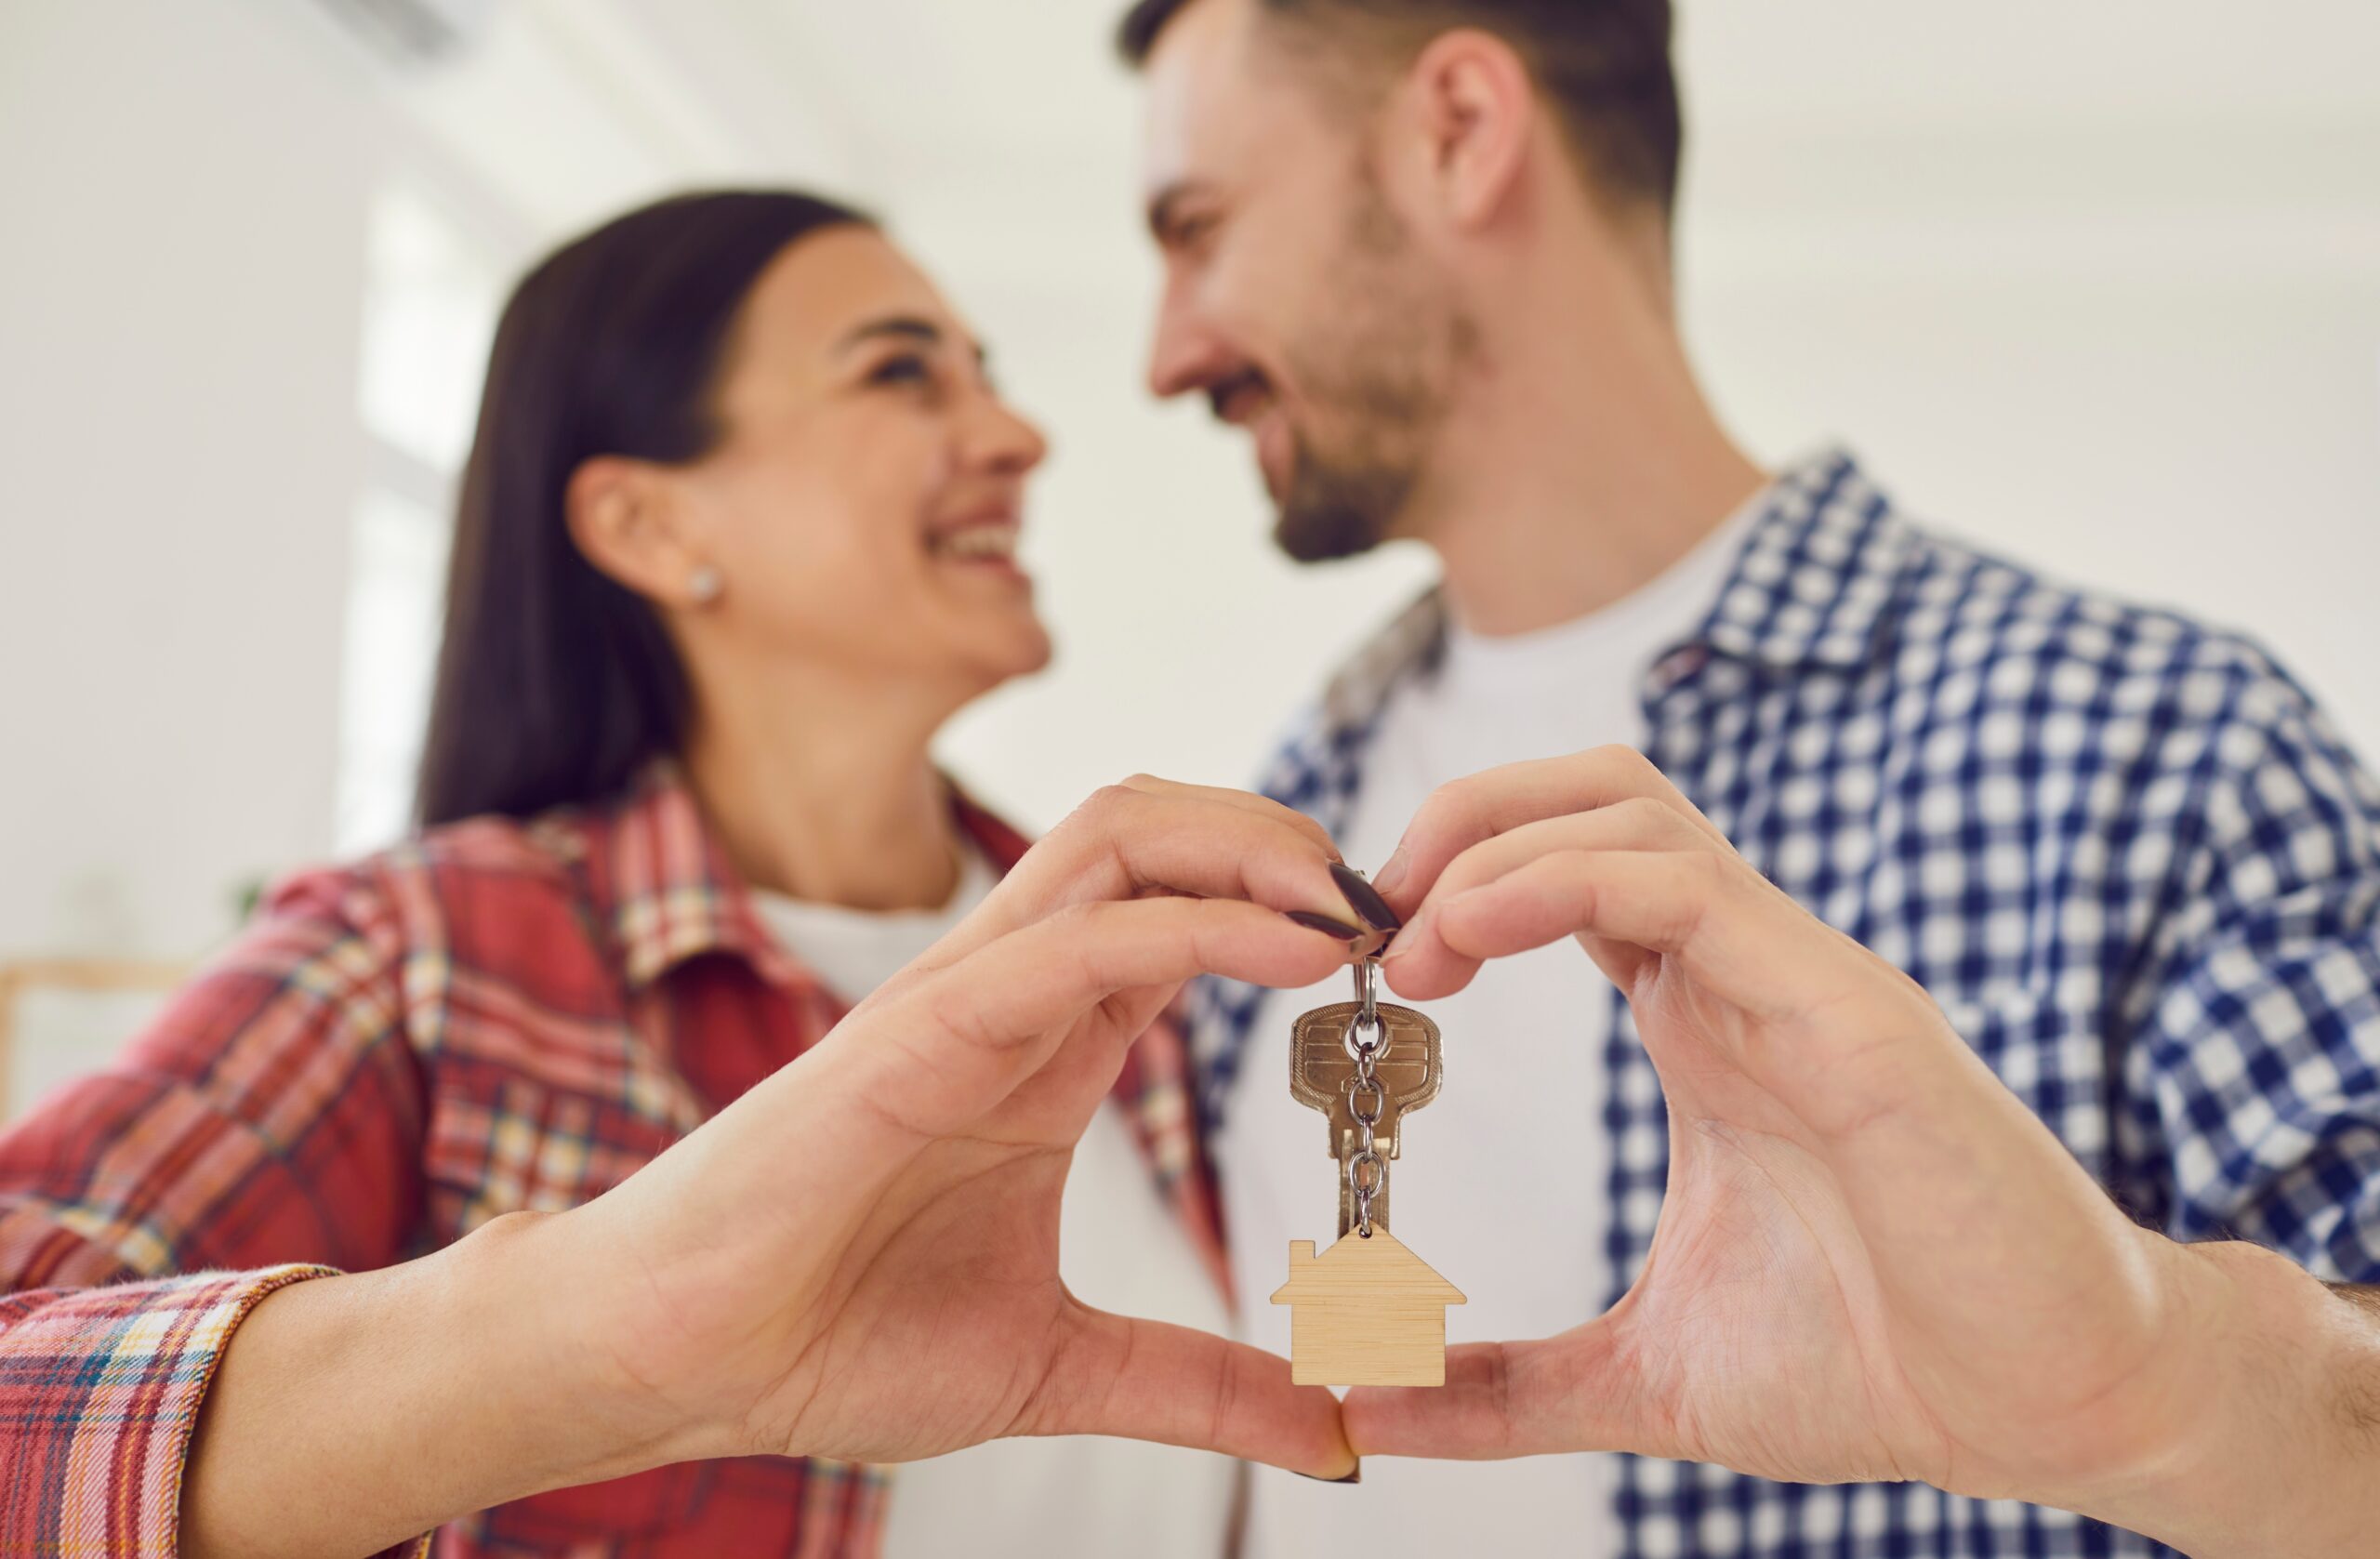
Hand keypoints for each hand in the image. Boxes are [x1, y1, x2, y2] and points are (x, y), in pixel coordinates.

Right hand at [561, 777, 1364, 1477]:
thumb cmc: (833, 1335)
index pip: (1187, 909)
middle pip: (1160, 829)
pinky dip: (1194, 925)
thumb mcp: (1066, 1367)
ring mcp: (964, 996)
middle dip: (1284, 837)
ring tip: (1351, 905)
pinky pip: (1070, 940)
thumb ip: (1202, 1387)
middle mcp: (1014, 993)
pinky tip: (1294, 953)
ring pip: (1117, 837)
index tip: (1401, 961)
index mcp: (1051, 1046)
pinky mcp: (916, 1031)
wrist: (681, 1359)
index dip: (1296, 907)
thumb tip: (1336, 1433)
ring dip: (1250, 845)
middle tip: (1395, 908)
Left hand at [1345, 748, 2216, 1517]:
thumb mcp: (1647, 1373)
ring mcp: (1798, 978)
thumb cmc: (1880, 1365)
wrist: (2058, 1409)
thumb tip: (1360, 1410)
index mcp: (1698, 1020)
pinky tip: (1477, 930)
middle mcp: (1742, 973)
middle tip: (1370, 925)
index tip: (1360, 966)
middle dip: (1458, 820)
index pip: (1560, 872)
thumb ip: (1502, 1391)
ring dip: (1494, 842)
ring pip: (1632, 807)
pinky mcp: (1848, 1015)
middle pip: (1587, 794)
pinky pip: (1692, 885)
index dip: (1446, 887)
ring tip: (1413, 934)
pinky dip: (1566, 877)